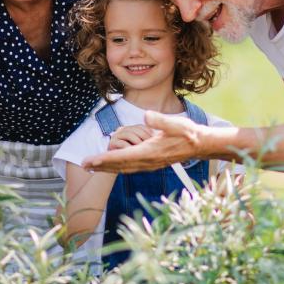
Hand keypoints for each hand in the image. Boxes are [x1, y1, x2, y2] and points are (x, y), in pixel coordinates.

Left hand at [83, 111, 205, 172]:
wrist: (200, 145)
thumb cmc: (188, 133)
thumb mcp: (176, 123)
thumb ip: (160, 120)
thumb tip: (145, 115)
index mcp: (150, 151)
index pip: (122, 156)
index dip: (104, 159)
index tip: (90, 160)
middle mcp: (148, 161)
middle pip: (119, 165)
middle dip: (101, 165)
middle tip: (83, 165)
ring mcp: (150, 163)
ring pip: (124, 168)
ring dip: (107, 167)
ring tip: (93, 166)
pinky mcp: (152, 162)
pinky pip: (131, 167)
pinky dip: (118, 166)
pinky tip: (113, 164)